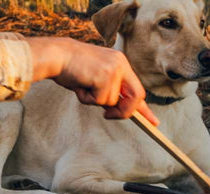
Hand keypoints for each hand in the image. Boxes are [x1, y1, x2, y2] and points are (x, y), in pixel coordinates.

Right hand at [26, 37, 157, 124]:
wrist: (56, 55)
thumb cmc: (70, 68)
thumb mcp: (95, 78)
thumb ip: (108, 90)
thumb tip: (115, 109)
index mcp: (120, 63)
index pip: (137, 88)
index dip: (144, 108)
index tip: (154, 122)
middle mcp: (121, 64)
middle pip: (137, 96)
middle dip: (124, 112)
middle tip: (108, 115)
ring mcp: (114, 69)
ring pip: (112, 101)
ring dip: (95, 101)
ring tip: (83, 87)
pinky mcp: (105, 76)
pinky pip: (101, 101)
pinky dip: (88, 99)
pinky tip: (80, 86)